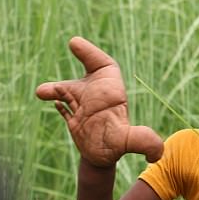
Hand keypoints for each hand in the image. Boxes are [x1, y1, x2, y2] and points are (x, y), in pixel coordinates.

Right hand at [36, 37, 163, 166]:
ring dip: (54, 89)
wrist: (104, 157)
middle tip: (71, 48)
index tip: (74, 42)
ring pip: (67, 90)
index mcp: (113, 92)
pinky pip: (60, 102)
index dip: (91, 53)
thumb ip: (145, 142)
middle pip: (85, 74)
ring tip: (42, 92)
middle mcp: (97, 95)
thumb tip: (156, 155)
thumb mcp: (134, 142)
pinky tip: (48, 100)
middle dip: (80, 60)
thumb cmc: (120, 145)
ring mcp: (83, 104)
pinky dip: (53, 100)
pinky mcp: (71, 114)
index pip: (105, 66)